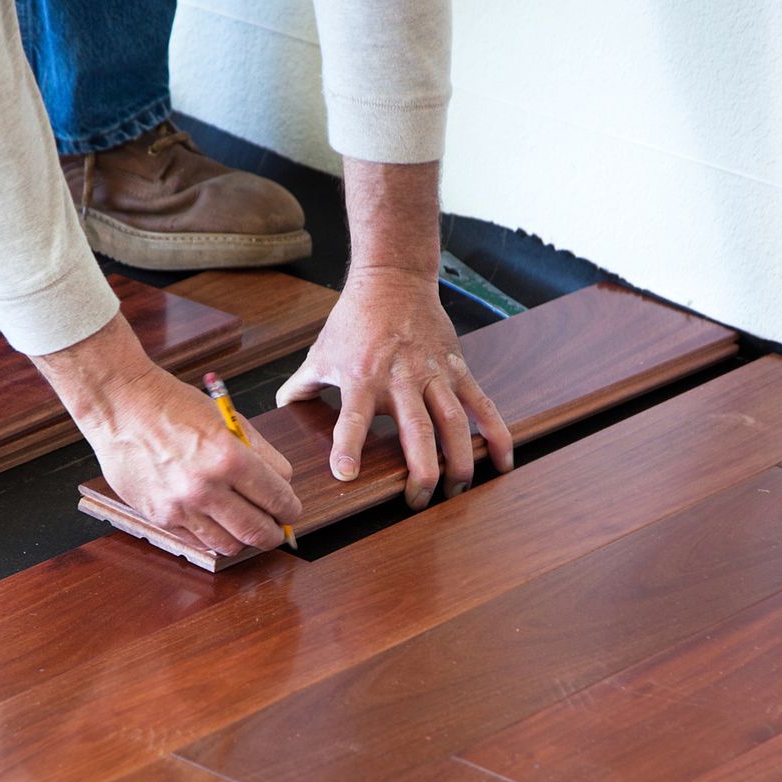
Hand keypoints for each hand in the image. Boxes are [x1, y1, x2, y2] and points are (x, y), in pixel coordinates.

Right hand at [38, 313, 300, 556]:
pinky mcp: (160, 516)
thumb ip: (260, 454)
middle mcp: (205, 487)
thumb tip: (283, 485)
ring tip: (246, 525)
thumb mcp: (228, 420)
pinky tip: (215, 520)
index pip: (278, 499)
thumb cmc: (174, 406)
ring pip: (230, 545)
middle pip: (258, 531)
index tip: (291, 511)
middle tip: (277, 528)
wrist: (122, 406)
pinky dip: (213, 535)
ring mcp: (180, 506)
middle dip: (275, 533)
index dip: (290, 509)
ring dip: (244, 539)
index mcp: (228, 457)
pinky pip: (199, 540)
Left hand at [277, 263, 512, 508]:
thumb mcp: (319, 352)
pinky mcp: (458, 369)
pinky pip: (482, 405)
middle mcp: (401, 378)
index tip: (347, 474)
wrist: (393, 279)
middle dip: (420, 471)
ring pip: (455, 423)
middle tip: (417, 502)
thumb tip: (279, 411)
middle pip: (416, 431)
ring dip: (460, 461)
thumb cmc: (354, 320)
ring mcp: (434, 374)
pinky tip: (501, 462)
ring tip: (458, 490)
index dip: (348, 446)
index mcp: (362, 378)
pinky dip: (496, 434)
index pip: (353, 417)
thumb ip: (300, 386)